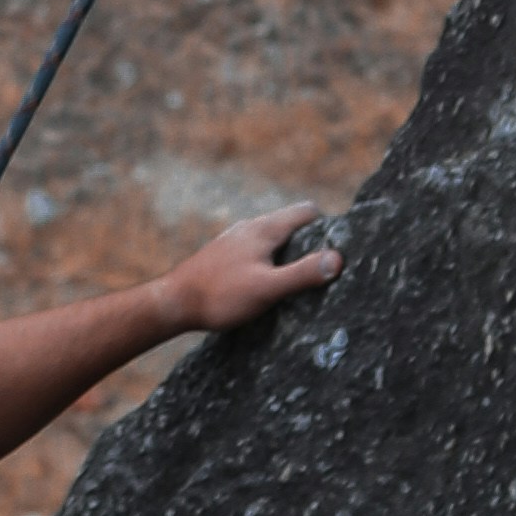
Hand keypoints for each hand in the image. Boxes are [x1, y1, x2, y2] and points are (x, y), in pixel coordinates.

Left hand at [159, 205, 342, 342]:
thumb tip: (338, 259)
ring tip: (300, 278)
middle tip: (326, 268)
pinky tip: (269, 282)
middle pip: (291, 224)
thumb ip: (303, 274)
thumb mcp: (268, 287)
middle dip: (311, 240)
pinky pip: (257, 250)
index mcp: (264, 229)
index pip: (306, 212)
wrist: (174, 303)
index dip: (328, 226)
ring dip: (289, 251)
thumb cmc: (221, 295)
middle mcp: (250, 227)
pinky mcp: (224, 255)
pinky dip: (271, 260)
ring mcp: (235, 240)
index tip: (341, 247)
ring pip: (273, 238)